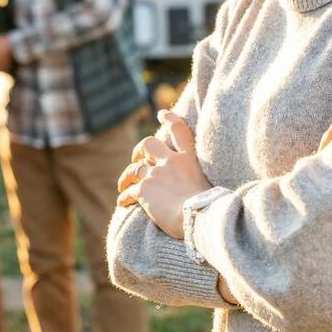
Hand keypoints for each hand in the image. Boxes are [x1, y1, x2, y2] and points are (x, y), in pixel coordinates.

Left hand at [116, 110, 210, 238]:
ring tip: (123, 185)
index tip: (161, 113)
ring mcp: (155, 175)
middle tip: (136, 158)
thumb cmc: (209, 208)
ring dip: (126, 177)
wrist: (198, 218)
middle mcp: (170, 162)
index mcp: (188, 159)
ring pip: (133, 169)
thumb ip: (197, 181)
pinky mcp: (143, 190)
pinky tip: (122, 203)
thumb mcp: (208, 186)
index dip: (169, 118)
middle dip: (139, 150)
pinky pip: (128, 191)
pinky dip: (124, 197)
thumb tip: (196, 190)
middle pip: (148, 144)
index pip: (179, 130)